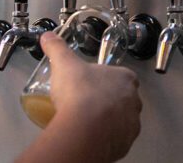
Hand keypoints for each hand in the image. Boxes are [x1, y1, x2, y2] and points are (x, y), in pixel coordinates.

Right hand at [40, 32, 141, 161]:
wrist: (84, 130)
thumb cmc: (80, 94)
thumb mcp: (65, 65)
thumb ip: (58, 48)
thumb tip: (49, 37)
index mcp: (125, 78)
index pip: (121, 76)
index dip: (105, 80)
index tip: (91, 84)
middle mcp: (133, 101)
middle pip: (123, 99)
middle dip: (107, 101)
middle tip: (87, 104)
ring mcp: (131, 124)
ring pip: (121, 120)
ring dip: (108, 121)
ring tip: (87, 122)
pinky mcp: (125, 144)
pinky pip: (117, 139)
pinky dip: (106, 138)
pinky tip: (90, 137)